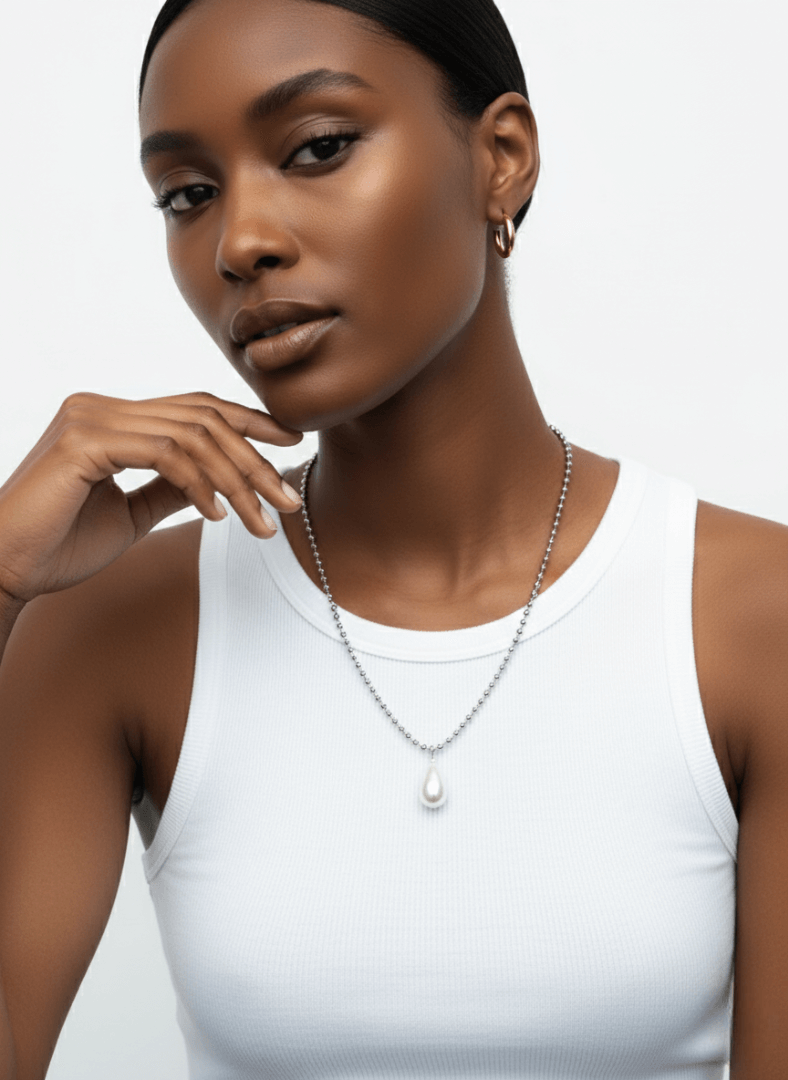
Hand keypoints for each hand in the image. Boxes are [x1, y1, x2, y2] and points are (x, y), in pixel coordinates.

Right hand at [0, 390, 303, 602]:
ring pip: (192, 435)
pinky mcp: (84, 441)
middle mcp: (103, 407)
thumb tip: (214, 480)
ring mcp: (92, 418)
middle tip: (288, 499)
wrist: (5, 567)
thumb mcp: (131, 514)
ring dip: (237, 480)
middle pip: (203, 418)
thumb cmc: (58, 545)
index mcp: (113, 419)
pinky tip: (218, 516)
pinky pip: (164, 454)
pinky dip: (200, 484)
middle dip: (255, 458)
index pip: (195, 408)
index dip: (248, 422)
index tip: (291, 444)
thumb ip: (169, 489)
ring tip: (263, 519)